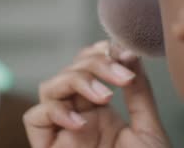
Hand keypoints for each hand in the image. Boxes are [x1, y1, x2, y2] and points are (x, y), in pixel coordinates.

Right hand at [23, 41, 170, 147]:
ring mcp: (63, 133)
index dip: (96, 52)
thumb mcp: (148, 128)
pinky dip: (55, 112)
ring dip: (75, 81)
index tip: (118, 50)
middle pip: (69, 71)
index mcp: (101, 112)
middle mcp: (79, 118)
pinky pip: (35, 118)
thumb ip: (138, 92)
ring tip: (105, 97)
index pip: (86, 67)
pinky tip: (81, 122)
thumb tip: (128, 53)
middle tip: (120, 74)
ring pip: (49, 87)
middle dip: (93, 64)